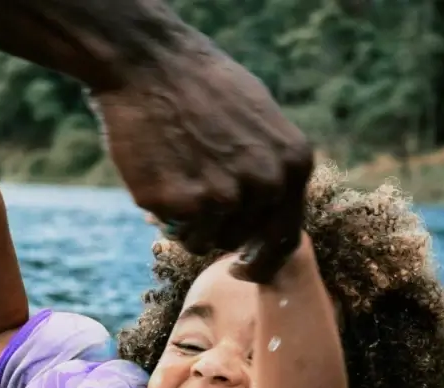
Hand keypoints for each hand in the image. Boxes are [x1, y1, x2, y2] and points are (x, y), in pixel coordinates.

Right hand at [90, 48, 314, 283]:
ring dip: (189, 223)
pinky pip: (176, 232)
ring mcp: (223, 197)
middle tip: (195, 198)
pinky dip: (165, 214)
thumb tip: (267, 219)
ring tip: (177, 176)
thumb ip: (272, 170)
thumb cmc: (203, 88)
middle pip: (241, 241)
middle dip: (218, 229)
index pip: (284, 238)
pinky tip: (160, 173)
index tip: (242, 268)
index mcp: (293, 164)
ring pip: (206, 241)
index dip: (261, 259)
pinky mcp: (180, 204)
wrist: (151, 65)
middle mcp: (265, 185)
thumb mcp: (261, 123)